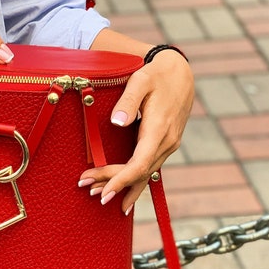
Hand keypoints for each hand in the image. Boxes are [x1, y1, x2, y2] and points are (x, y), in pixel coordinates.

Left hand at [78, 49, 193, 213]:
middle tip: (87, 189)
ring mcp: (168, 145)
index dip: (121, 180)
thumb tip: (117, 122)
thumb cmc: (157, 75)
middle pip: (138, 173)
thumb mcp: (141, 80)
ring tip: (99, 196)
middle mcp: (166, 142)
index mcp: (159, 129)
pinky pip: (149, 168)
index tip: (104, 192)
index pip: (139, 164)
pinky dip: (134, 182)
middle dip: (113, 184)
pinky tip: (124, 195)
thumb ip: (128, 100)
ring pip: (144, 174)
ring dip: (123, 186)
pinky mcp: (164, 145)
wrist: (181, 73)